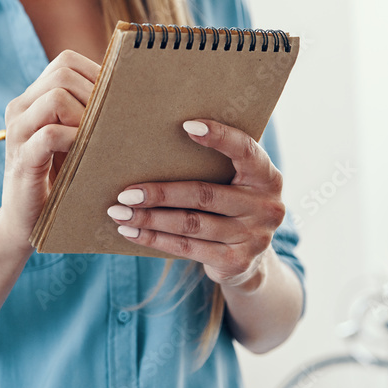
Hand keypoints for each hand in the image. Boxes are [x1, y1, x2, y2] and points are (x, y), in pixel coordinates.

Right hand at [0, 50, 99, 257]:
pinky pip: (50, 134)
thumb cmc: (59, 177)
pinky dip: (74, 139)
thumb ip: (88, 113)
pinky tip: (84, 155)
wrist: (26, 221)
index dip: (95, 74)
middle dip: (94, 94)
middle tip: (108, 123)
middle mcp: (20, 107)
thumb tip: (133, 90)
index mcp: (32, 98)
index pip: (66, 62)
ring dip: (85, 115)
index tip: (114, 101)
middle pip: (62, 72)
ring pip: (56, 97)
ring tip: (96, 139)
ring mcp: (17, 131)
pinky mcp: (21, 157)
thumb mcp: (74, 138)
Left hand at [108, 119, 284, 288]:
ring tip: (119, 212)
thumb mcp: (236, 182)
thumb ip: (216, 163)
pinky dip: (154, 239)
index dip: (220, 137)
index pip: (246, 150)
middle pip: (204, 195)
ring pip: (190, 224)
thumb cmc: (231, 204)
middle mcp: (265, 207)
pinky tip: (130, 232)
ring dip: (149, 219)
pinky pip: (185, 248)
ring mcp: (252, 237)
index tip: (187, 125)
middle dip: (160, 193)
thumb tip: (161, 141)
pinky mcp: (235, 262)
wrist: (252, 260)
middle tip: (126, 192)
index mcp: (267, 177)